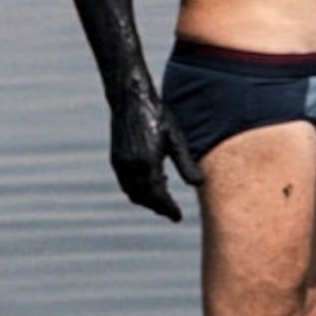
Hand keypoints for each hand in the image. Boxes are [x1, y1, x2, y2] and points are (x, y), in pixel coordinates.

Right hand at [110, 92, 201, 221]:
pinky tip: (150, 182)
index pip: (158, 197)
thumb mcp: (176, 139)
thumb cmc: (157, 115)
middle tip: (172, 212)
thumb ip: (186, 164)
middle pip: (144, 199)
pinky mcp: (116, 158)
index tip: (178, 217)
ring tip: (163, 198)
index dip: (168, 209)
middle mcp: (131, 167)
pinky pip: (125, 183)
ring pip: (132, 193)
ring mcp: (121, 163)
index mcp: (148, 163)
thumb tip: (199, 184)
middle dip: (158, 207)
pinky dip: (137, 190)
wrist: (130, 98)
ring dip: (146, 200)